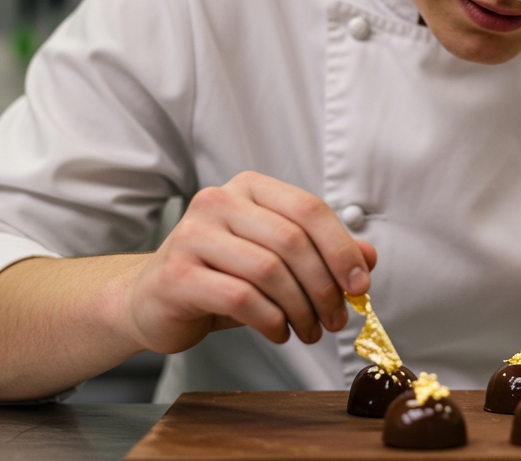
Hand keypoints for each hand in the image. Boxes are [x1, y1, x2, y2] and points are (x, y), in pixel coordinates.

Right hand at [120, 171, 375, 354]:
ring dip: (301, 309)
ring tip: (310, 331)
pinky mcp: (177, 274)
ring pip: (269, 271)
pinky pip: (241, 299)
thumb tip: (369, 259)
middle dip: (324, 287)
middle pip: (292, 241)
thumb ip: (321, 253)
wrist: (152, 300)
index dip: (342, 249)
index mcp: (248, 187)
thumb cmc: (220, 276)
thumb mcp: (275, 259)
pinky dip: (271, 321)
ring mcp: (192, 235)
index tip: (360, 286)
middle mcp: (217, 202)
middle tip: (336, 319)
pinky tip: (279, 332)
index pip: (308, 209)